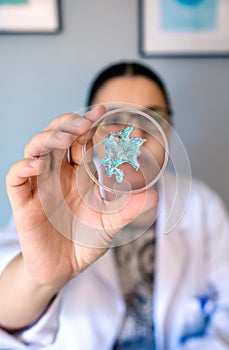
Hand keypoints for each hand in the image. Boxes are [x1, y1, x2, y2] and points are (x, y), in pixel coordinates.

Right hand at [6, 105, 157, 288]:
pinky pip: (16, 178)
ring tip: (65, 137)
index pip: (80, 141)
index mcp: (77, 174)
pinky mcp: (23, 202)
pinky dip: (23, 167)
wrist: (63, 268)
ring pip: (35, 150)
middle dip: (68, 125)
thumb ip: (127, 210)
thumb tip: (154, 196)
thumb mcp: (110, 224)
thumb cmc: (85, 242)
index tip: (103, 112)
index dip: (89, 125)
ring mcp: (39, 186)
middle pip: (56, 138)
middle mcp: (57, 174)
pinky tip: (38, 164)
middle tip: (85, 122)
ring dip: (47, 138)